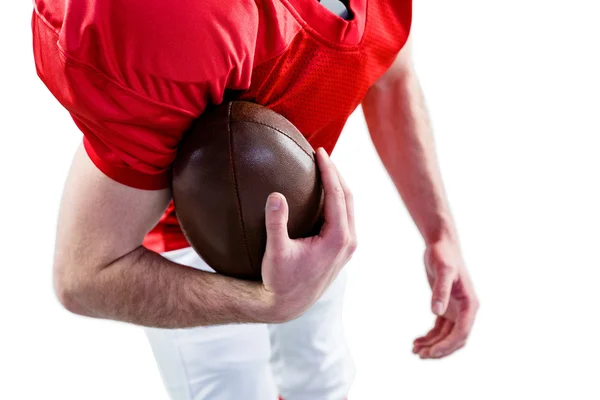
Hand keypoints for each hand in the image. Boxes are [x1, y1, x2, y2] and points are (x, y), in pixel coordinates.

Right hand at [259, 147, 356, 322]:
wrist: (290, 305)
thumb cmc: (281, 280)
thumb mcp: (275, 253)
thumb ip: (276, 224)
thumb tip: (276, 195)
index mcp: (338, 239)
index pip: (338, 195)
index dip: (330, 171)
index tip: (320, 153)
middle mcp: (348, 241)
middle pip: (348, 197)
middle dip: (336, 173)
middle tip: (321, 154)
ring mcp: (348, 246)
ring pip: (349, 206)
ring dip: (338, 185)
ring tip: (323, 168)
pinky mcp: (343, 248)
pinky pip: (344, 216)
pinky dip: (336, 199)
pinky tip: (321, 192)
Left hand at [413, 239, 478, 358]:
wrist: (441, 244)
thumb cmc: (444, 255)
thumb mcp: (443, 270)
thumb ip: (440, 290)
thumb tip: (436, 312)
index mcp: (470, 304)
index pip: (461, 333)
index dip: (447, 346)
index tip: (430, 352)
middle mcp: (465, 310)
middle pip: (455, 339)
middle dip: (439, 349)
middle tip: (420, 355)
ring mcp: (456, 310)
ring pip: (446, 336)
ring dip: (432, 345)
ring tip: (415, 350)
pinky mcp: (446, 307)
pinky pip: (439, 329)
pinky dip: (429, 337)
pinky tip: (417, 341)